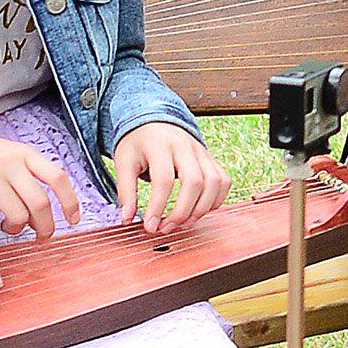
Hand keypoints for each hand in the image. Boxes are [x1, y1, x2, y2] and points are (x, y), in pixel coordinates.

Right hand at [0, 120, 86, 237]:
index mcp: (23, 153)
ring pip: (16, 215)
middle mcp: (8, 162)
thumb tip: (47, 211)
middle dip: (46, 226)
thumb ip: (27, 175)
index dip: (70, 202)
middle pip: (40, 203)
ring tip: (9, 227)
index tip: (73, 220)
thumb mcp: (7, 153)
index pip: (57, 177)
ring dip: (16, 229)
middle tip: (42, 236)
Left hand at [110, 122, 231, 228]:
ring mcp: (202, 151)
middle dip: (182, 211)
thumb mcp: (123, 162)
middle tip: (166, 228)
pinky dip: (215, 200)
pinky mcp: (211, 159)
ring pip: (214, 183)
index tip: (150, 226)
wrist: (154, 120)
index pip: (164, 179)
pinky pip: (223, 182)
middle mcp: (185, 146)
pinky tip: (198, 210)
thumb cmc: (138, 143)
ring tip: (183, 223)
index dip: (158, 206)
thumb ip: (126, 191)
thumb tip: (127, 219)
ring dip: (201, 209)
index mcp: (160, 145)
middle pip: (195, 182)